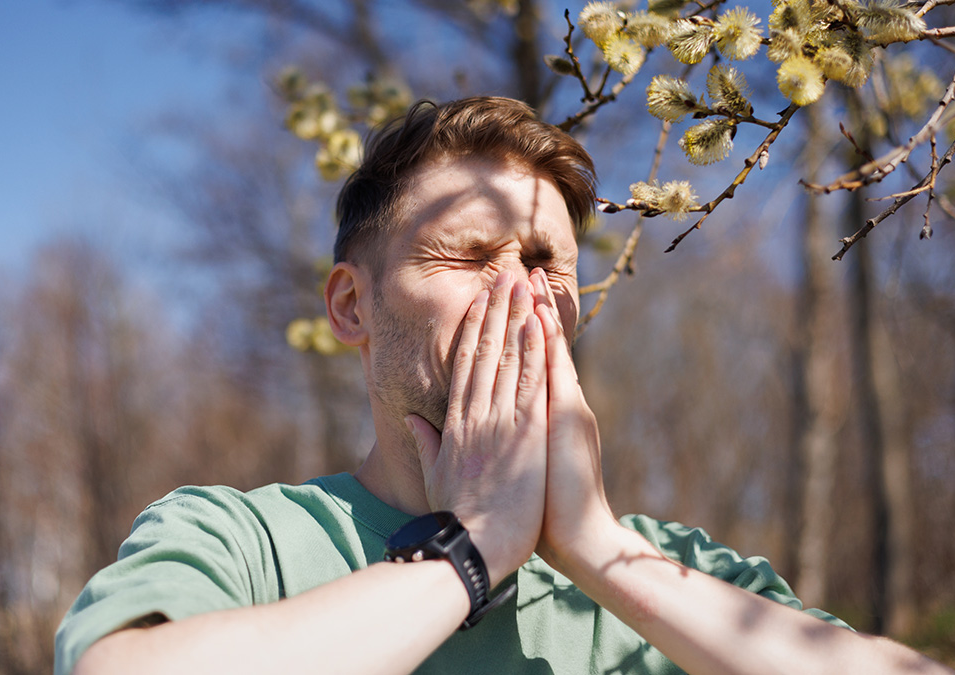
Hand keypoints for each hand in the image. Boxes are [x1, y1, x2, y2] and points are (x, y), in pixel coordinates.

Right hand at [406, 270, 547, 582]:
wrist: (476, 547)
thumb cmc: (458, 518)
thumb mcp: (435, 476)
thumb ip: (427, 442)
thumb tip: (414, 419)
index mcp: (456, 423)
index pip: (465, 364)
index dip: (473, 329)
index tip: (480, 302)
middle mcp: (476, 415)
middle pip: (486, 351)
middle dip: (496, 311)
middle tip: (506, 276)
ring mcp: (501, 422)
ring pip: (508, 359)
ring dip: (517, 319)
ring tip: (524, 286)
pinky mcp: (526, 435)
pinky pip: (531, 385)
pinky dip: (535, 352)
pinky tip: (539, 324)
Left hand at [529, 268, 618, 572]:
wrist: (579, 538)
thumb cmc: (547, 512)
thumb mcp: (524, 468)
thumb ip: (510, 443)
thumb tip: (489, 428)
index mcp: (541, 416)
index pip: (527, 364)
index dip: (517, 330)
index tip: (506, 300)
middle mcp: (556, 406)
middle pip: (539, 348)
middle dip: (528, 309)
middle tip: (522, 271)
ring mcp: (563, 410)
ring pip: (548, 352)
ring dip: (538, 314)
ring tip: (531, 277)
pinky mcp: (567, 420)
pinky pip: (554, 374)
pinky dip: (548, 345)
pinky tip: (540, 316)